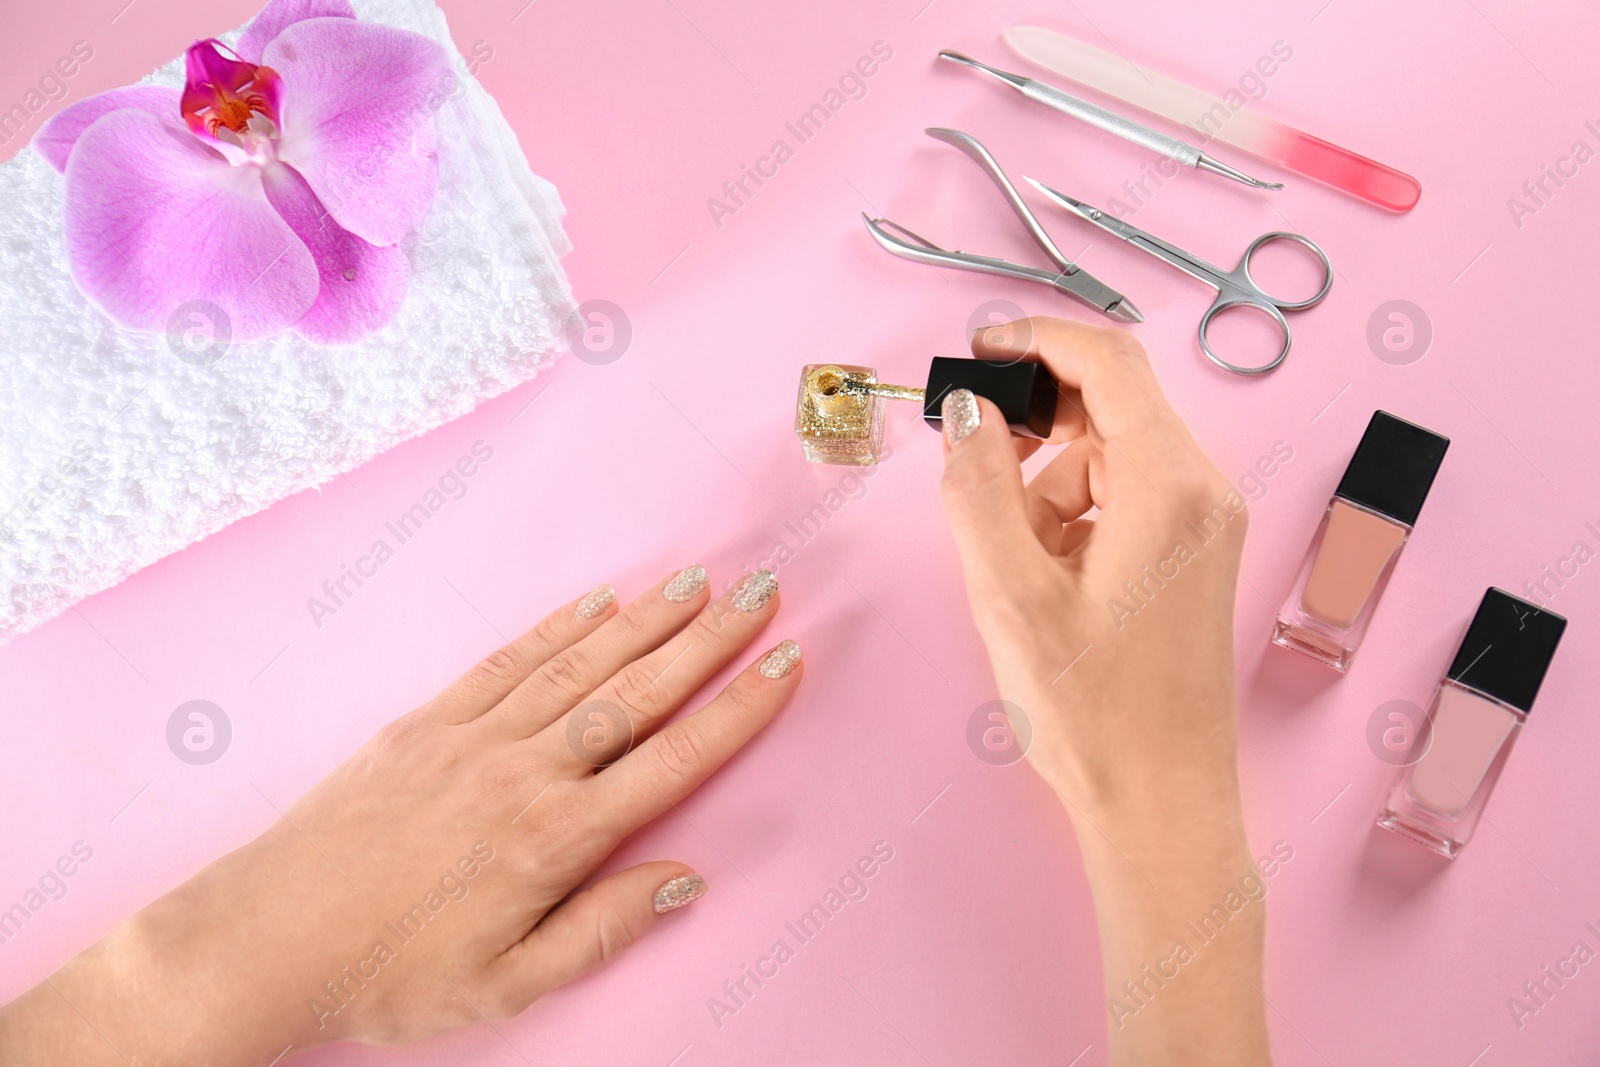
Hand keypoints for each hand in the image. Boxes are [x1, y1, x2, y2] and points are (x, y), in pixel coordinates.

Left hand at [0, 566, 799, 1064]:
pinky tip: (598, 600)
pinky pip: (508, 661)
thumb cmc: (391, 974)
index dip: (739, 709)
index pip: (673, 760)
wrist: (267, 938)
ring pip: (580, 664)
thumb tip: (686, 880)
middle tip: (762, 591)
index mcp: (554, 840)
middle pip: (638, 692)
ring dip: (646, 620)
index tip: (786, 662)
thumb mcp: (509, 985)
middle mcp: (524, 772)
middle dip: (709, 640)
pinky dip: (558, 627)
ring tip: (698, 581)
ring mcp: (473, 737)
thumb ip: (603, 929)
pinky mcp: (426, 722)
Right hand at [939, 318, 1268, 1064]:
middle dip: (1033, 426)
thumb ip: (978, 488)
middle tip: (971, 468)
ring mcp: (1205, 525)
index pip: (1108, 360)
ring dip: (1047, 484)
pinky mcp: (1194, 556)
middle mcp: (1203, 490)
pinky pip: (1125, 498)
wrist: (1163, 804)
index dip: (1036, 340)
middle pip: (1110, 405)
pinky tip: (1045, 580)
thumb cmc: (1094, 712)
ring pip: (1109, 456)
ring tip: (1012, 565)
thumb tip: (964, 412)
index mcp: (1169, 484)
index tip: (977, 349)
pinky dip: (1074, 517)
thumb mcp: (1009, 594)